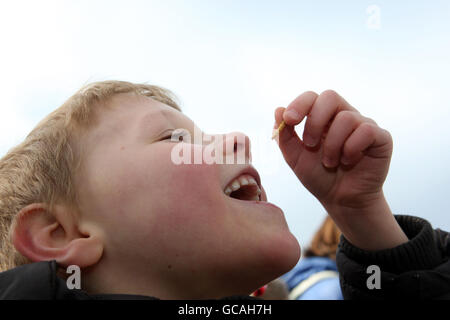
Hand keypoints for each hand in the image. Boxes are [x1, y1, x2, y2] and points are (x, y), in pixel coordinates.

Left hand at [274, 90, 406, 249]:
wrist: (341, 200)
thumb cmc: (319, 176)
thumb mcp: (295, 158)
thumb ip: (285, 136)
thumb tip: (278, 110)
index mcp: (322, 118)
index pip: (312, 97)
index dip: (300, 104)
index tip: (289, 120)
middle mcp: (343, 116)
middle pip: (330, 97)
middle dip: (315, 121)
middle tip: (309, 144)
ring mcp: (363, 125)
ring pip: (347, 118)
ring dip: (332, 144)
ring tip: (329, 163)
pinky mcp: (381, 138)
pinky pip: (367, 130)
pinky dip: (352, 148)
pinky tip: (348, 161)